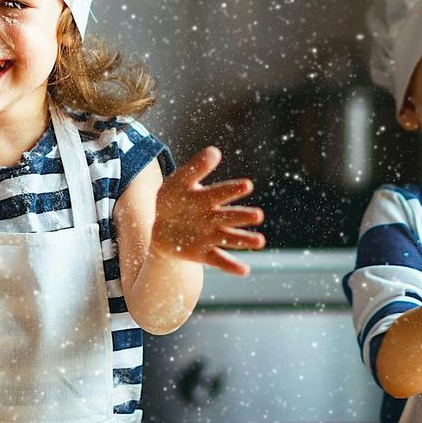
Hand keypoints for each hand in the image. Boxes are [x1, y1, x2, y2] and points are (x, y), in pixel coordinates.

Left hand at [151, 146, 264, 275]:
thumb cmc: (173, 200)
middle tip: (258, 215)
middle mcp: (213, 217)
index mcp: (207, 198)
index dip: (232, 189)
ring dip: (244, 240)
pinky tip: (244, 271)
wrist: (161, 227)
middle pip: (230, 216)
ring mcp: (210, 236)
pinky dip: (231, 266)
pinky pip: (219, 260)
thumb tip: (215, 151)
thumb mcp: (178, 181)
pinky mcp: (204, 254)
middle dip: (243, 216)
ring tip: (260, 242)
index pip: (221, 192)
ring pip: (230, 238)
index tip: (247, 185)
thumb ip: (195, 168)